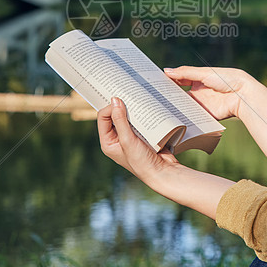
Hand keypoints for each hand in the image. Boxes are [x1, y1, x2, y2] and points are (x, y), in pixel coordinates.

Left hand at [97, 97, 234, 219]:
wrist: (164, 172)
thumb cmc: (142, 161)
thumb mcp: (128, 140)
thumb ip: (120, 120)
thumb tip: (114, 100)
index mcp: (108, 142)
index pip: (103, 118)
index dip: (109, 107)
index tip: (120, 100)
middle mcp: (117, 139)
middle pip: (114, 115)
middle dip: (121, 106)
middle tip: (127, 93)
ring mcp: (130, 136)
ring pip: (128, 116)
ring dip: (132, 109)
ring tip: (137, 99)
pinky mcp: (143, 135)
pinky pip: (140, 120)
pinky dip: (142, 113)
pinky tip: (147, 107)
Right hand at [164, 65, 264, 119]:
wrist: (242, 95)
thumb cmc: (226, 79)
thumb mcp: (203, 73)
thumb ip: (184, 73)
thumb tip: (166, 71)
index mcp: (198, 79)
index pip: (179, 80)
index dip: (168, 81)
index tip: (154, 82)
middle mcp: (198, 91)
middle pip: (180, 94)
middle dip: (168, 96)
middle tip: (153, 97)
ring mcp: (202, 104)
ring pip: (184, 106)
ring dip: (175, 108)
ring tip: (159, 109)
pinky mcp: (206, 115)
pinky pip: (193, 117)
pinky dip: (184, 118)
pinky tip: (172, 119)